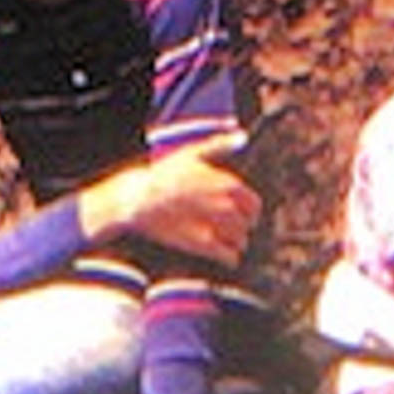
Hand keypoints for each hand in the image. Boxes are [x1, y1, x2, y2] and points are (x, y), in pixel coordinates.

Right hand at [94, 133, 258, 265]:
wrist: (138, 198)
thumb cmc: (163, 174)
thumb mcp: (192, 153)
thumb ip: (220, 144)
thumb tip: (243, 136)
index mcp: (228, 184)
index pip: (254, 205)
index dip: (249, 212)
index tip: (241, 215)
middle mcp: (226, 205)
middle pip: (247, 225)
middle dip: (240, 228)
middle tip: (228, 230)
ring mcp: (215, 225)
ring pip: (240, 241)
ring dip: (234, 243)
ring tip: (223, 242)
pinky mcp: (202, 244)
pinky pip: (229, 257)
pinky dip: (229, 258)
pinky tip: (222, 255)